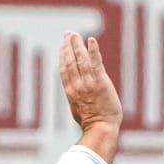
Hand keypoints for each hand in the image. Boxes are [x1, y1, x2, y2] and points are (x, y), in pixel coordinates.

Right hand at [59, 32, 121, 161]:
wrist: (100, 128)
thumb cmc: (92, 124)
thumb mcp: (78, 110)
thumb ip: (77, 100)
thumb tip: (76, 99)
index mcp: (70, 91)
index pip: (64, 69)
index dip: (63, 56)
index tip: (62, 47)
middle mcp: (77, 84)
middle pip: (70, 60)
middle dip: (68, 46)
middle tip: (68, 34)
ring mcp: (88, 82)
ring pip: (81, 59)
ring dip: (77, 45)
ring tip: (75, 34)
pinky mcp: (100, 81)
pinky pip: (95, 62)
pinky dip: (92, 50)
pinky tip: (91, 40)